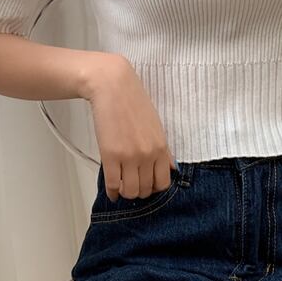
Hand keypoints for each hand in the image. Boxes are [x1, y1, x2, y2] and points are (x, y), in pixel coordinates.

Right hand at [83, 54, 176, 202]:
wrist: (113, 87)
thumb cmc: (133, 102)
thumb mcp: (156, 127)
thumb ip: (163, 150)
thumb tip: (170, 168)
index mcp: (161, 148)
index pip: (163, 183)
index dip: (155, 188)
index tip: (148, 187)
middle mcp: (148, 155)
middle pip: (146, 189)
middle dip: (139, 192)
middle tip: (132, 187)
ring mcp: (129, 157)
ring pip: (130, 191)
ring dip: (126, 193)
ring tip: (122, 188)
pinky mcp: (110, 156)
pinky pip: (112, 184)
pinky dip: (112, 191)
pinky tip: (112, 190)